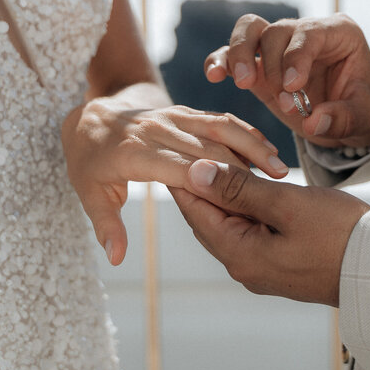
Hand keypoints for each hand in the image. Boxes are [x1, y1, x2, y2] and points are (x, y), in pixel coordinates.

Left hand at [62, 96, 287, 265]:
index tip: (243, 203)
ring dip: (252, 145)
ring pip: (220, 127)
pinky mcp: (185, 111)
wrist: (89, 115)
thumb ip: (107, 225)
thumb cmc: (90, 162)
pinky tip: (267, 149)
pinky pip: (219, 118)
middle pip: (209, 148)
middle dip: (243, 168)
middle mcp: (158, 130)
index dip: (215, 185)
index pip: (182, 170)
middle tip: (276, 191)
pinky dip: (245, 132)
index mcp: (136, 153)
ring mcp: (173, 116)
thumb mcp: (90, 194)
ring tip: (279, 168)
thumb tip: (117, 258)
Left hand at [169, 159, 369, 305]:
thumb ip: (239, 188)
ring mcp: (263, 269)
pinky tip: (253, 186)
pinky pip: (251, 232)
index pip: (195, 210)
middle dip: (202, 184)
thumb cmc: (340, 234)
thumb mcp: (287, 204)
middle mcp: (245, 268)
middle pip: (209, 219)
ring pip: (231, 224)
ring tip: (223, 160)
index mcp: (240, 255)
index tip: (176, 147)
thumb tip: (195, 172)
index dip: (183, 176)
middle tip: (194, 149)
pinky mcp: (281, 265)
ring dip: (227, 194)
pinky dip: (247, 207)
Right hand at [204, 13, 369, 148]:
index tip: (292, 87)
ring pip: (250, 30)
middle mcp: (305, 31)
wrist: (351, 114)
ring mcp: (279, 46)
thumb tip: (313, 123)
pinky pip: (233, 53)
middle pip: (276, 30)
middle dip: (272, 64)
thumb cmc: (362, 107)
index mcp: (338, 32)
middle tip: (280, 99)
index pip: (310, 33)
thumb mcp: (363, 116)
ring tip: (242, 83)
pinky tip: (213, 76)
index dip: (297, 56)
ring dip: (240, 54)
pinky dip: (221, 61)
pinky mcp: (259, 63)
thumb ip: (342, 118)